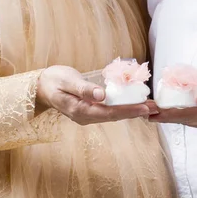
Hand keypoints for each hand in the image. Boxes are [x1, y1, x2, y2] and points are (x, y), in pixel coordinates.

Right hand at [36, 66, 155, 124]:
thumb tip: (102, 95)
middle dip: (135, 112)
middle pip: (115, 116)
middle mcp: (86, 117)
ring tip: (150, 106)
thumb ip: (83, 88)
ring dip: (131, 110)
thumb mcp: (66, 81)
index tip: (144, 108)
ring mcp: (88, 115)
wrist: (42, 87)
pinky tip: (134, 103)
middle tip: (155, 108)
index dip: (128, 111)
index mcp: (80, 111)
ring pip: (113, 114)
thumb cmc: (53, 80)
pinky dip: (123, 107)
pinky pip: (109, 110)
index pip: (109, 113)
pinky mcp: (91, 111)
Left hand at [150, 64, 196, 132]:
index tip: (150, 112)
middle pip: (186, 120)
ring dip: (169, 115)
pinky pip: (194, 118)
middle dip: (164, 115)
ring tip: (149, 110)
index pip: (189, 115)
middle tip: (141, 111)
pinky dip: (180, 113)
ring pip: (188, 120)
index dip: (168, 113)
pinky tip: (166, 109)